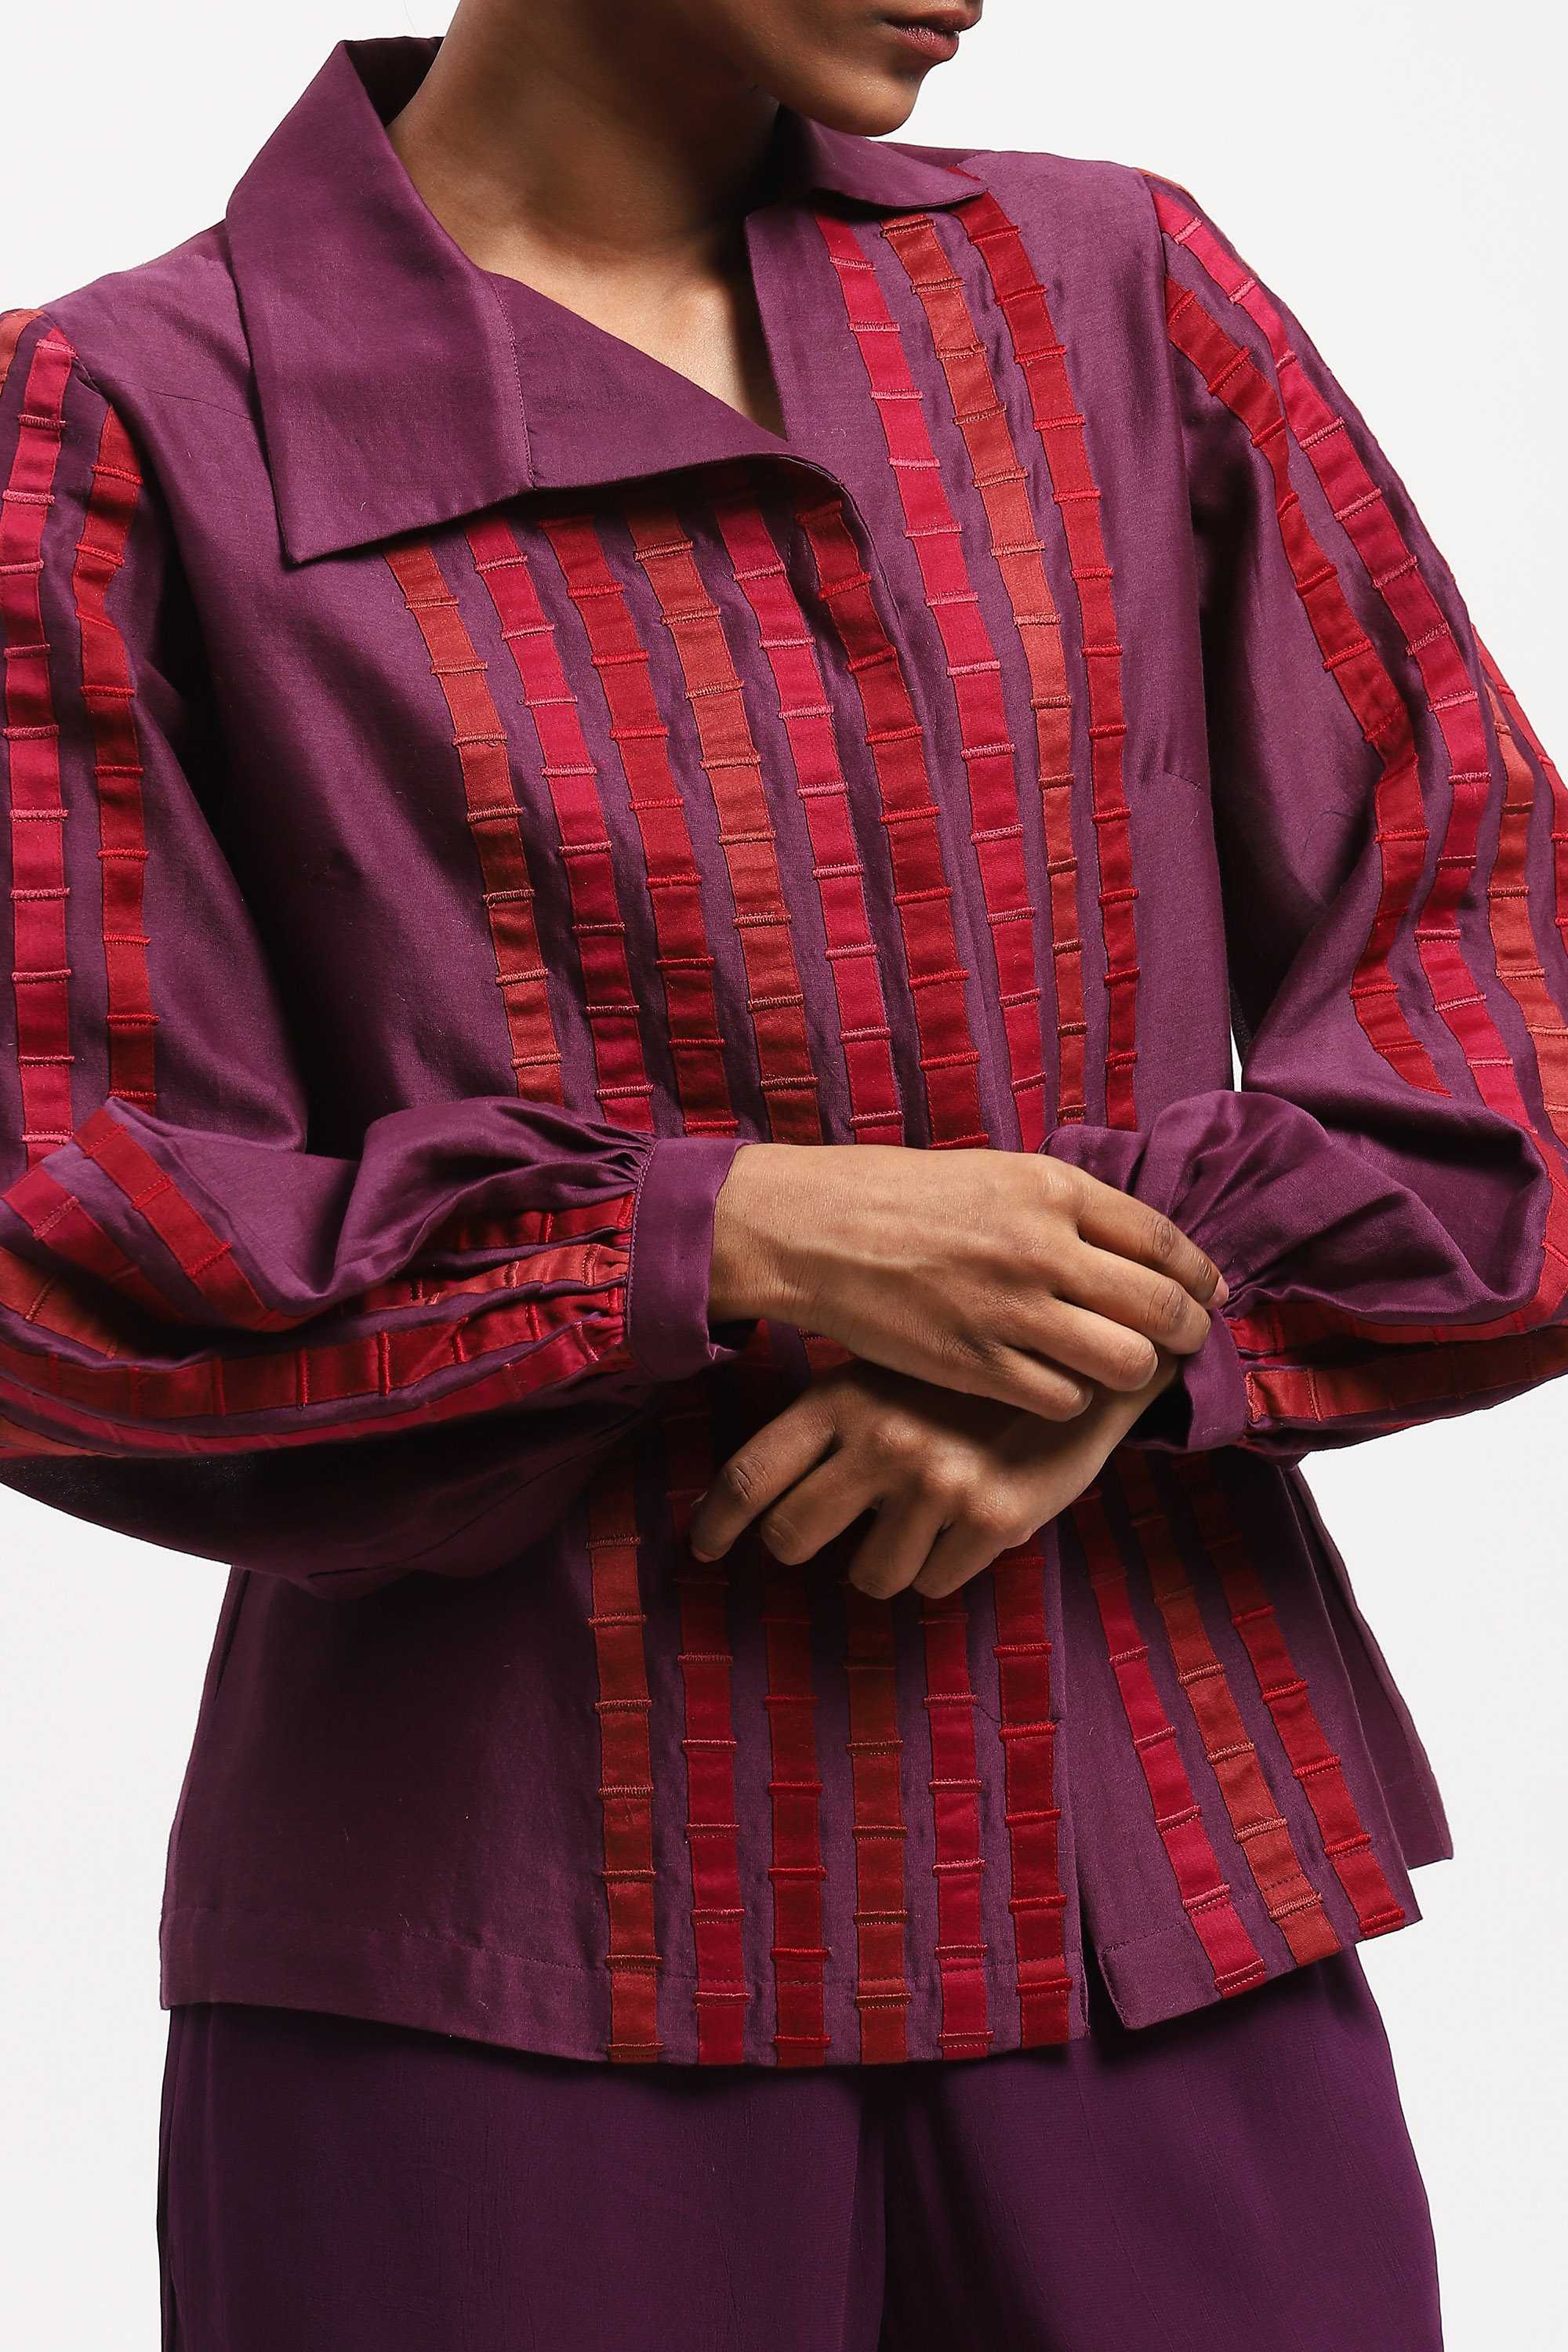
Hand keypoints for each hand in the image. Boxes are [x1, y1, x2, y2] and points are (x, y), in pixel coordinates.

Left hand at [687, 1354, 1181, 1598]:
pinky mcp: (994, 1519)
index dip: (715, 1523)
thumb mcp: (885, 1372)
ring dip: (883, 1560)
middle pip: (793, 1538)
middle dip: (798, 1546)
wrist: (1084, 1355)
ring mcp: (938, 1483)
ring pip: (869, 1576)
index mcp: (842, 1400)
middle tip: (818, 1535)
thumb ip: (827, 1423)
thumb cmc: (965, 1374)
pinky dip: (942, 1565)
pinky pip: (934, 1583)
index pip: (748, 1476)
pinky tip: (965, 1519)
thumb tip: (756, 1493)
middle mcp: (882, 1442)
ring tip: (915, 1517)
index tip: (705, 1549)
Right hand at [708, 1142, 1225, 1421]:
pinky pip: (1064, 1398)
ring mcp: (1012, 1310)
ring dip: (1134, 1371)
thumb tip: (1132, 1248)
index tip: (1208, 1293)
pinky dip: (1070, 1397)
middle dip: (1187, 1332)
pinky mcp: (978, 1364)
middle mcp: (1043, 1247)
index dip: (1199, 1275)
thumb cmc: (898, 1196)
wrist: (815, 1231)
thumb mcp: (995, 1173)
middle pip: (1161, 1307)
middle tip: (1184, 1341)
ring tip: (1122, 1368)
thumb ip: (1064, 1208)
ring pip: (1125, 1363)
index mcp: (1053, 1189)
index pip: (1163, 1240)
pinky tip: (1054, 1383)